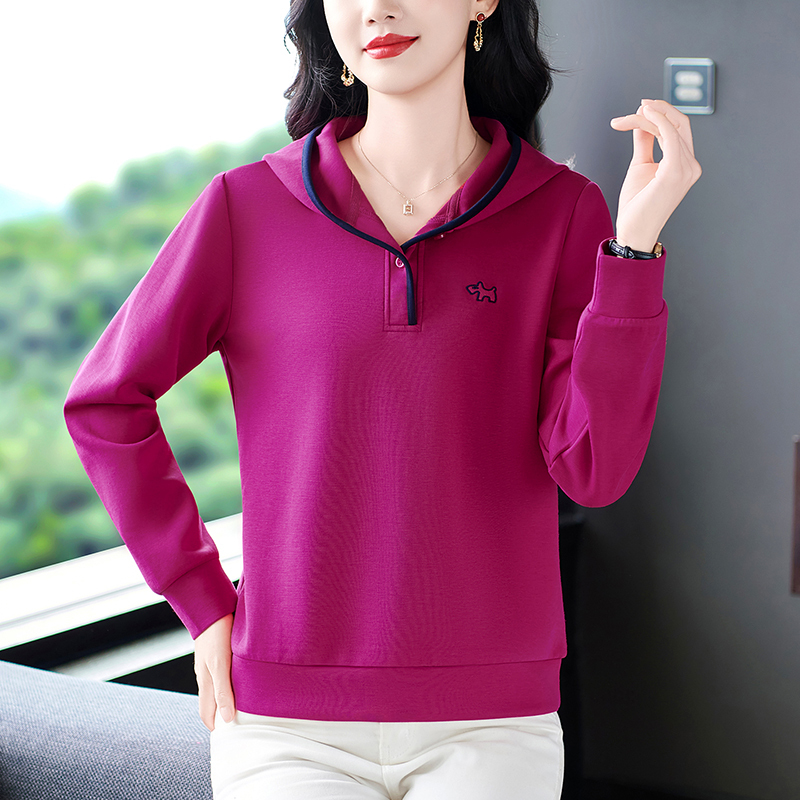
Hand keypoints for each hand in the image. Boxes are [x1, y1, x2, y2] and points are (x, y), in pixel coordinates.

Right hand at [194, 613, 234, 730]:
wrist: (210, 605)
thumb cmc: (215, 633)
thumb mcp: (220, 664)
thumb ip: (223, 691)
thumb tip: (226, 720)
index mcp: (205, 681)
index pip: (206, 713)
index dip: (215, 726)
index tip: (228, 738)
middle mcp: (205, 674)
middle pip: (211, 702)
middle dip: (221, 716)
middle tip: (238, 725)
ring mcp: (209, 662)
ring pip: (217, 688)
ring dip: (227, 698)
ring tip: (244, 705)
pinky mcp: (216, 651)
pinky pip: (221, 673)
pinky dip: (229, 683)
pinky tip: (241, 679)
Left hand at [609, 98, 701, 251]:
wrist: (633, 231)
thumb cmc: (637, 205)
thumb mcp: (640, 165)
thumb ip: (645, 142)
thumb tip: (643, 118)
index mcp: (685, 164)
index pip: (678, 129)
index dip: (661, 114)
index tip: (638, 110)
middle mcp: (691, 165)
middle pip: (680, 123)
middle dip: (658, 109)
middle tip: (637, 106)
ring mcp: (687, 169)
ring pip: (671, 127)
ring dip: (647, 117)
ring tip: (625, 119)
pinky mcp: (676, 171)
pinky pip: (670, 135)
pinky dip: (657, 120)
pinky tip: (642, 114)